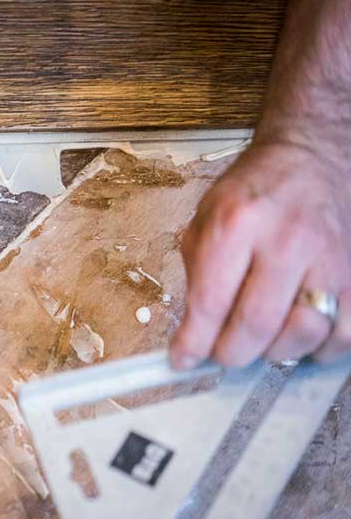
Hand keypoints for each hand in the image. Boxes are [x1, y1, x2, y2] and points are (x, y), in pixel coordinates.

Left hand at [170, 137, 350, 368]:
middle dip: (231, 353)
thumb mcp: (206, 217)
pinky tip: (297, 337)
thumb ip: (197, 273)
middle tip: (221, 354)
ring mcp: (328, 259)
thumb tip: (192, 329)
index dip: (194, 342)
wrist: (311, 158)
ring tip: (258, 342)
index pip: (211, 302)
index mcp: (237, 225)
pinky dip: (318, 348)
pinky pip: (345, 333)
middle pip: (257, 325)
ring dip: (275, 352)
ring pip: (304, 334)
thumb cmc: (254, 190)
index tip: (183, 360)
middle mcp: (286, 242)